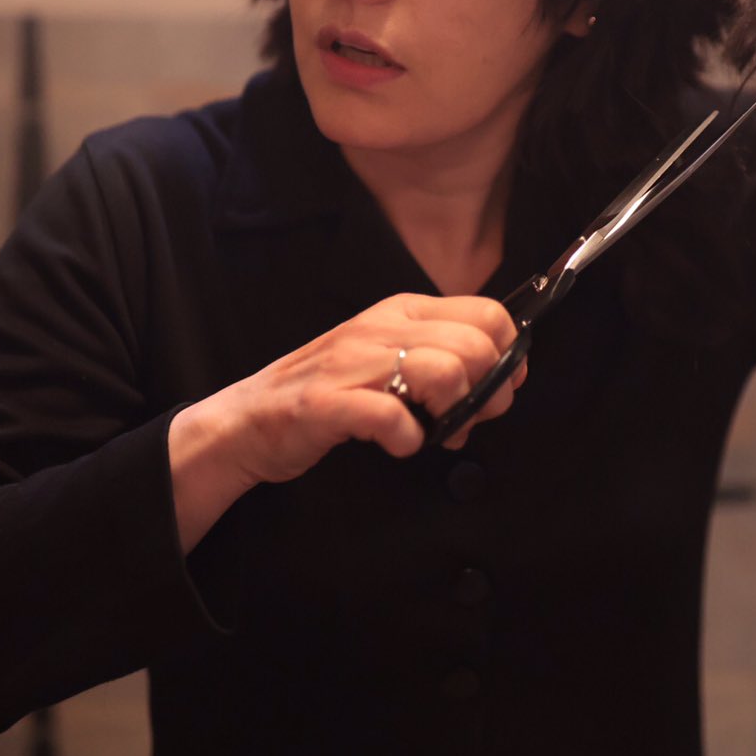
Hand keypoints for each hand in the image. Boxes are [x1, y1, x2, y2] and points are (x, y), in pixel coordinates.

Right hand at [168, 294, 525, 548]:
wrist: (248, 419)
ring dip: (452, 413)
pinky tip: (399, 443)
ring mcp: (352, 363)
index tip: (497, 388)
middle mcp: (381, 328)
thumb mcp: (389, 356)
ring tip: (436, 432)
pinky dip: (406, 438)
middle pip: (476, 346)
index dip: (507, 357)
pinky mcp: (327, 402)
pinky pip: (391, 416)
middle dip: (487, 393)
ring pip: (443, 372)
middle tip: (466, 421)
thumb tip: (503, 378)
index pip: (488, 313)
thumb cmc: (328, 392)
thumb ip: (441, 357)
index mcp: (402, 312)